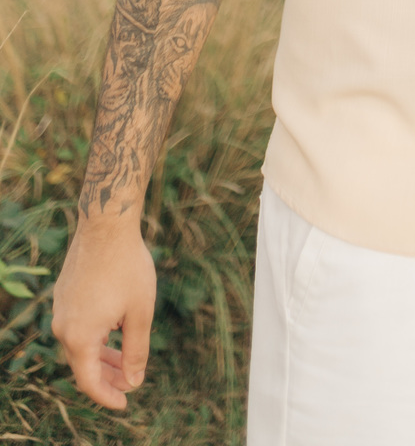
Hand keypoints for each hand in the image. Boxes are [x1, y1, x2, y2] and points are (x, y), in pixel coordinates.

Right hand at [52, 215, 156, 409]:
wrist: (107, 225)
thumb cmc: (127, 267)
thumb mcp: (140, 313)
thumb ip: (136, 352)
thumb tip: (133, 381)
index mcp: (79, 338)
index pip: (89, 382)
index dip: (108, 396)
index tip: (125, 403)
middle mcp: (63, 327)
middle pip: (83, 364)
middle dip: (107, 377)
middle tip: (130, 383)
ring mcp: (60, 309)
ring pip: (80, 344)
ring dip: (102, 355)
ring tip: (124, 360)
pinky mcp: (64, 294)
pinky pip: (78, 325)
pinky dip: (95, 336)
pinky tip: (114, 331)